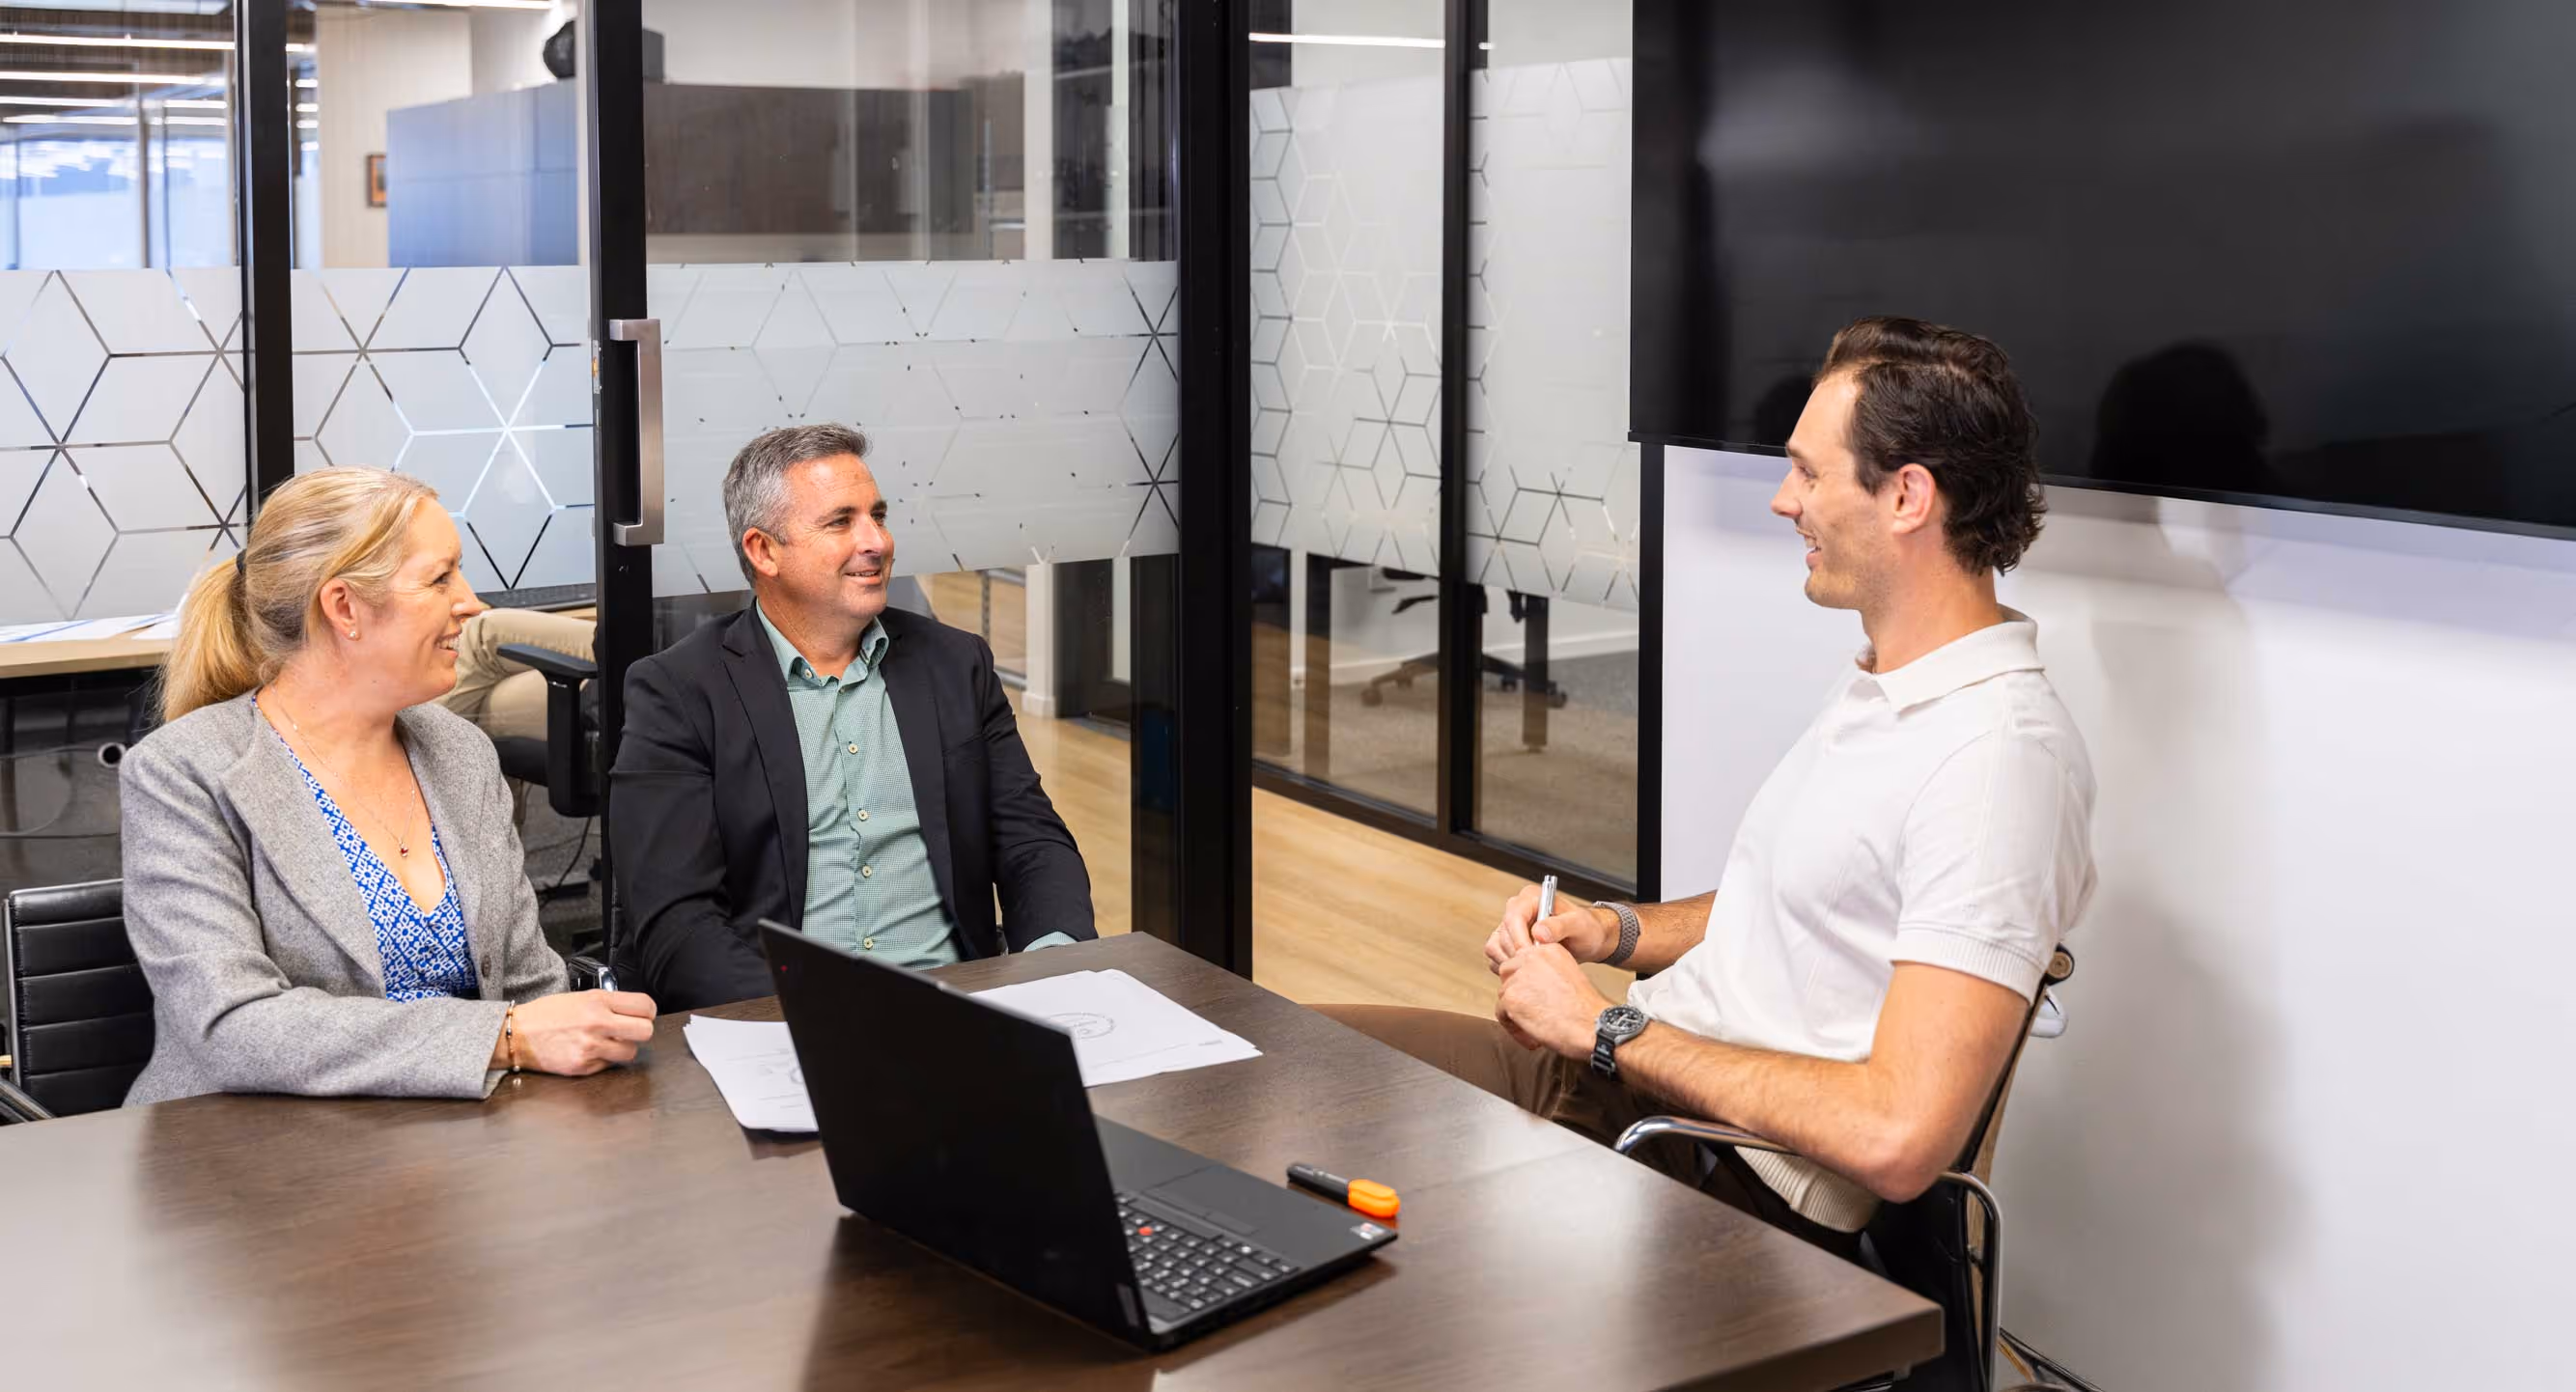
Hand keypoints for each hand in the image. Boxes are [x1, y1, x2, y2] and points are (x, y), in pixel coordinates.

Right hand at [504, 990, 657, 1075]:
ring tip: (607, 1042)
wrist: (518, 1034)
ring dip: (623, 1048)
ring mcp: (591, 1047)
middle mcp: (598, 1023)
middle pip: (646, 1031)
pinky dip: (604, 1060)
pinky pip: (609, 1065)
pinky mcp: (584, 1066)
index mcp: (598, 1001)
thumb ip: (609, 1003)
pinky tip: (589, 1051)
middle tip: (630, 1031)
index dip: (647, 1012)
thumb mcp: (580, 997)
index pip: (645, 1006)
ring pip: (631, 1052)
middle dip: (641, 1031)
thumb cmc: (547, 1014)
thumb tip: (635, 1012)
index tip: (642, 1015)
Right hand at [1484, 884, 1618, 972]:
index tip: (1530, 954)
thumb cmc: (1587, 928)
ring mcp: (1511, 927)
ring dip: (1511, 961)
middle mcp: (1517, 910)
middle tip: (1535, 965)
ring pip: (1495, 946)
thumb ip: (1560, 926)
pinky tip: (1527, 970)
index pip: (1513, 916)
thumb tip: (1538, 932)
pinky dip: (1508, 967)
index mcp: (1531, 898)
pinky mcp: (1508, 942)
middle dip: (1517, 952)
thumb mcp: (1579, 925)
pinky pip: (1497, 956)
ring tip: (1533, 968)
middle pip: (1502, 934)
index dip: (1519, 937)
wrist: (1589, 940)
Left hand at [1494, 943, 1613, 1059]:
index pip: (1523, 961)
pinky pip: (1501, 1014)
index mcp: (1548, 949)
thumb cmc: (1587, 1010)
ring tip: (1537, 1029)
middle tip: (1535, 1014)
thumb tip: (1525, 986)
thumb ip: (1545, 974)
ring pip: (1504, 995)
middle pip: (1508, 974)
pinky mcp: (1511, 997)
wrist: (1595, 1027)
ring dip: (1516, 1014)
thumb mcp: (1567, 976)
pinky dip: (1515, 1030)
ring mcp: (1519, 976)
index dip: (1528, 984)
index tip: (1540, 1000)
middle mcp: (1532, 956)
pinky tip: (1533, 1039)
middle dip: (1517, 996)